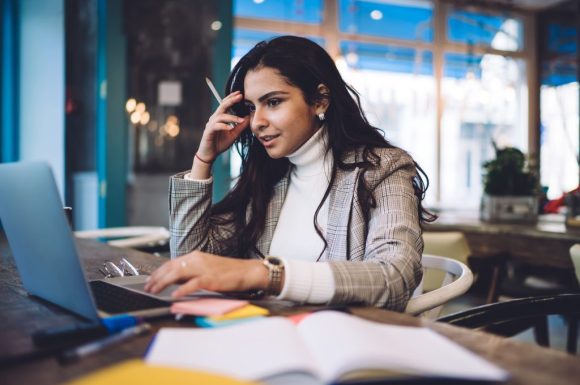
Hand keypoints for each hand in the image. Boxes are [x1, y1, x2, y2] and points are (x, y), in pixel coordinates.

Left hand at [143, 251, 267, 297]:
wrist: (247, 271)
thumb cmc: (229, 272)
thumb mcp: (206, 269)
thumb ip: (191, 273)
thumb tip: (174, 280)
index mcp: (196, 256)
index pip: (171, 263)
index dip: (158, 272)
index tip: (149, 280)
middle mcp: (197, 259)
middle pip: (171, 267)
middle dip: (156, 278)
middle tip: (147, 287)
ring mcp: (204, 268)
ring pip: (177, 273)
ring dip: (163, 282)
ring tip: (155, 291)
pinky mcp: (211, 279)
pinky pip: (192, 284)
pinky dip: (182, 289)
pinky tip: (174, 295)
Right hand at [196, 91, 248, 163]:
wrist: (210, 154)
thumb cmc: (220, 144)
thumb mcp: (234, 134)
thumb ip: (240, 126)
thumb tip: (248, 118)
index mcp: (220, 118)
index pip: (225, 105)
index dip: (232, 98)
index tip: (240, 93)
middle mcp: (214, 119)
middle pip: (222, 106)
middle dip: (231, 100)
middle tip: (240, 96)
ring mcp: (210, 125)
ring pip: (220, 116)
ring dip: (231, 117)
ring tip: (240, 120)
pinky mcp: (208, 132)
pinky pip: (216, 126)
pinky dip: (224, 126)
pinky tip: (230, 128)